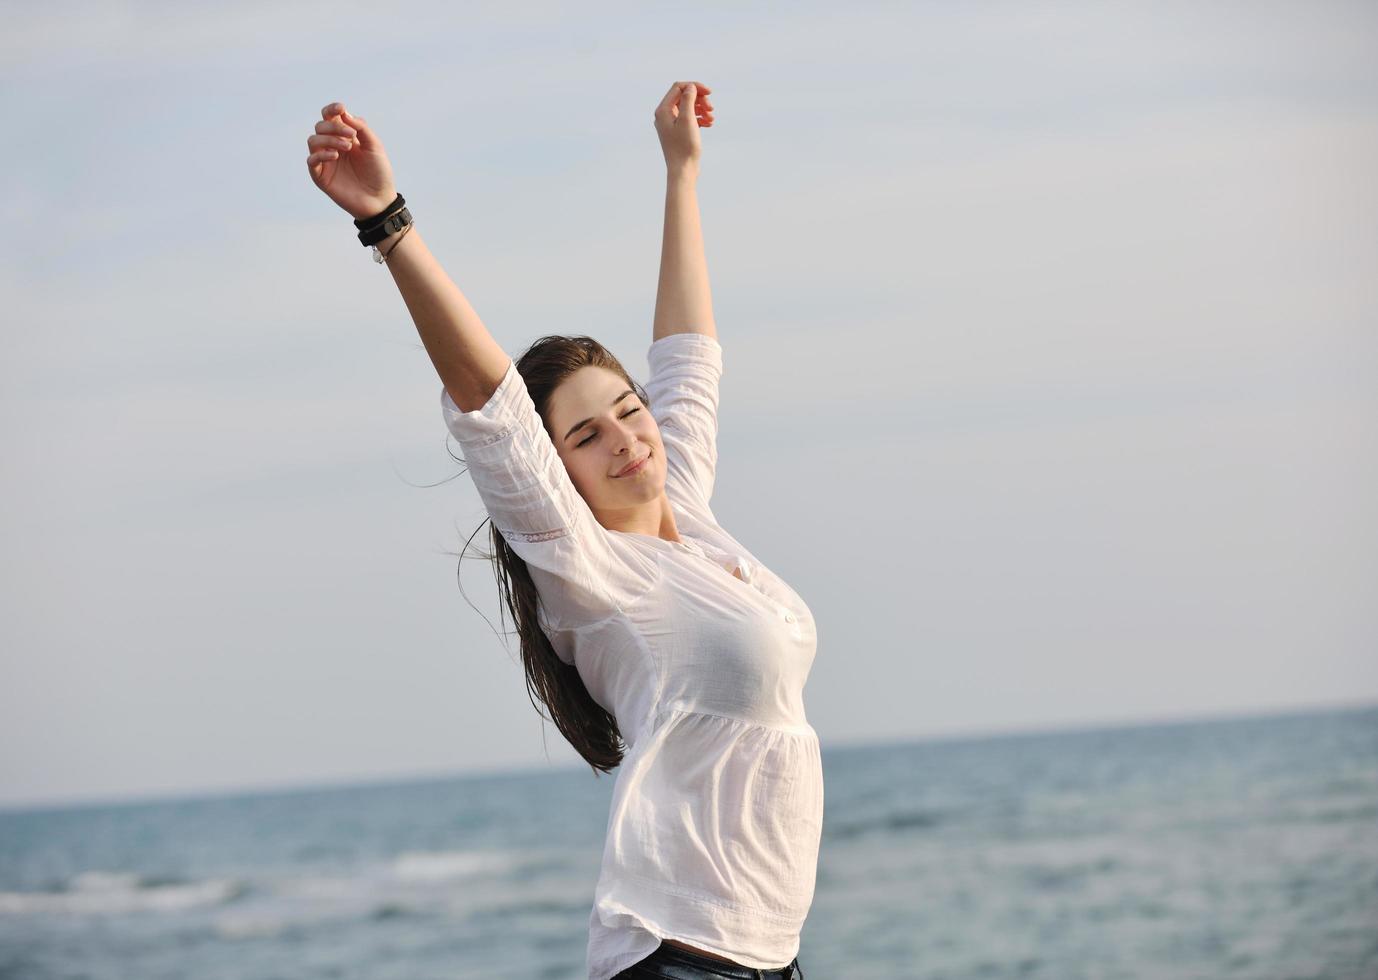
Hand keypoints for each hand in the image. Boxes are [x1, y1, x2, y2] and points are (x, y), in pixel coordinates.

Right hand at [306, 102, 397, 220]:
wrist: (380, 200)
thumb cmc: (379, 173)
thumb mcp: (374, 146)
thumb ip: (361, 128)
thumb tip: (344, 112)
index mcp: (345, 137)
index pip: (330, 117)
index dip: (332, 110)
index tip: (340, 108)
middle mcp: (332, 146)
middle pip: (320, 126)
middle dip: (334, 127)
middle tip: (351, 136)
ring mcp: (326, 161)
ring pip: (313, 140)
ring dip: (329, 139)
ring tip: (347, 147)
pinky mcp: (321, 176)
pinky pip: (311, 160)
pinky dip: (320, 154)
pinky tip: (335, 156)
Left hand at [653, 81, 713, 173]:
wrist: (682, 170)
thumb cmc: (684, 147)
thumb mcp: (687, 119)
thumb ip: (688, 100)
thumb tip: (690, 87)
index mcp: (663, 110)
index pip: (678, 88)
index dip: (695, 87)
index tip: (709, 92)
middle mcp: (664, 115)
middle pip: (684, 96)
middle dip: (700, 99)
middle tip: (711, 108)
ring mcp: (670, 124)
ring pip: (688, 107)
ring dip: (702, 109)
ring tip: (711, 118)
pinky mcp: (678, 132)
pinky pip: (689, 118)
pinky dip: (700, 118)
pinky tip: (709, 124)